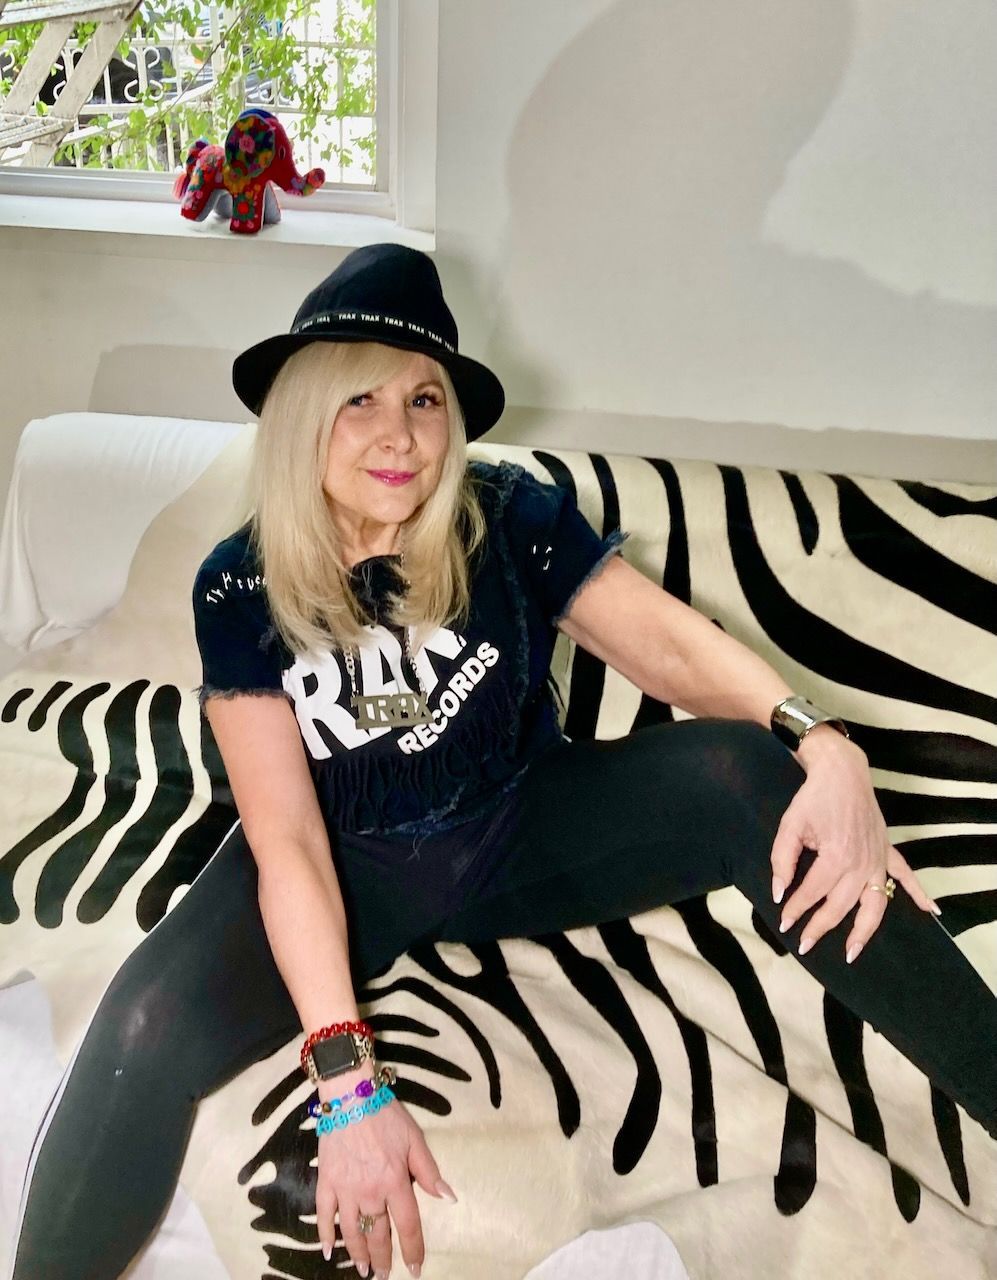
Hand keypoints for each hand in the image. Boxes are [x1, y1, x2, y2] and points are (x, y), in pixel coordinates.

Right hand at [315, 1068, 456, 1277]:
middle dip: (383, 1259)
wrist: (350, 1095)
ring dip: (358, 1253)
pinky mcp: (326, 1182)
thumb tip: (448, 1198)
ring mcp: (345, 1189)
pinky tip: (327, 1251)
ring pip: (352, 1231)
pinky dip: (324, 1235)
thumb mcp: (415, 1138)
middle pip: (378, 1234)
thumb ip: (430, 1171)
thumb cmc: (386, 1115)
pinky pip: (324, 1215)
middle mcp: (370, 1191)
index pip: (408, 1225)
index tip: (416, 1268)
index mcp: (395, 1181)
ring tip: (363, 1269)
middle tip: (385, 1275)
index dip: (413, 1250)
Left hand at [769, 732, 938, 961]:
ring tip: (853, 951)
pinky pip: (906, 875)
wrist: (842, 771)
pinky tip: (930, 911)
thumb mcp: (789, 826)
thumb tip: (778, 891)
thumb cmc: (813, 797)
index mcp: (836, 857)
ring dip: (865, 930)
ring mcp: (878, 858)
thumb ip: (782, 860)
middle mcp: (861, 863)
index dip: (795, 908)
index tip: (784, 922)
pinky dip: (919, 894)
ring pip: (876, 904)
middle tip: (805, 945)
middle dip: (821, 928)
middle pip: (841, 906)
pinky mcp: (887, 850)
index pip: (812, 892)